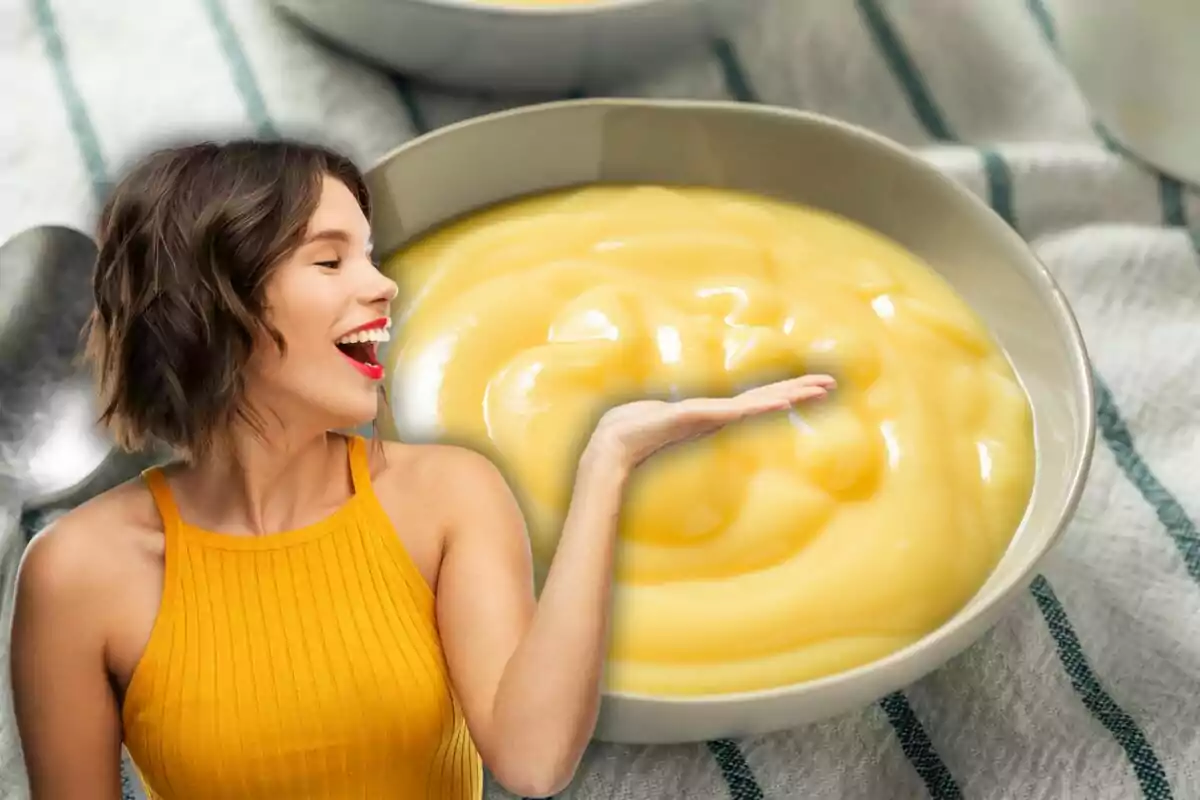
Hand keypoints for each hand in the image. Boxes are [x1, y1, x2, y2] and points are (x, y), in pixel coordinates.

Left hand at [585, 374, 835, 472]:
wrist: (614, 445)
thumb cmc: (630, 427)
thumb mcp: (656, 411)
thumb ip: (665, 410)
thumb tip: (658, 411)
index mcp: (711, 412)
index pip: (754, 398)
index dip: (782, 391)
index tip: (808, 385)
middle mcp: (717, 416)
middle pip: (767, 399)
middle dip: (799, 391)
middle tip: (832, 385)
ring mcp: (713, 418)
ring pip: (760, 403)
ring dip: (791, 395)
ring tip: (819, 389)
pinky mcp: (702, 417)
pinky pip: (739, 410)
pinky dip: (763, 406)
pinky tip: (784, 402)